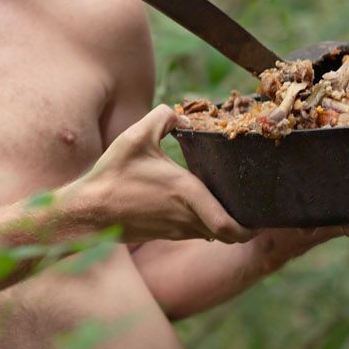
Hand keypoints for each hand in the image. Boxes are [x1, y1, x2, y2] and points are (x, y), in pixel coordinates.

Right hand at [72, 104, 252, 243]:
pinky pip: (191, 232)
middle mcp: (185, 217)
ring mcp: (174, 230)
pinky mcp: (162, 234)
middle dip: (241, 225)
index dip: (249, 229)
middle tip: (251, 209)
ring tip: (226, 204)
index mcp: (186, 193)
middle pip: (226, 235)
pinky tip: (194, 206)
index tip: (261, 221)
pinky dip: (200, 224)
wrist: (88, 210)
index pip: (228, 227)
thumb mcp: (136, 136)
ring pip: (209, 234)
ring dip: (219, 224)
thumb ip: (163, 116)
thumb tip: (181, 114)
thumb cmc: (113, 175)